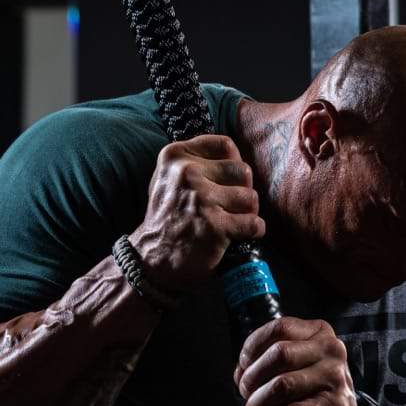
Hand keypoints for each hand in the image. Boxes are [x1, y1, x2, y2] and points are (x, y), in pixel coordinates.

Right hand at [130, 135, 264, 290]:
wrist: (151, 259)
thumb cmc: (167, 216)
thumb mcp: (169, 177)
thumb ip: (197, 159)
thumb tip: (235, 155)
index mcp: (175, 156)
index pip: (226, 146)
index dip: (233, 164)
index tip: (226, 181)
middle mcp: (187, 173)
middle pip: (243, 171)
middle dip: (242, 191)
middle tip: (229, 206)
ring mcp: (202, 200)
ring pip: (251, 198)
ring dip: (247, 213)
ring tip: (231, 221)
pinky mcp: (215, 226)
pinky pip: (254, 223)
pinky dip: (253, 231)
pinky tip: (240, 235)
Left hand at [233, 316, 370, 405]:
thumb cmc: (314, 392)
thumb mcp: (298, 366)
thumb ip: (269, 361)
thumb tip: (241, 373)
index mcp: (320, 333)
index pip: (279, 327)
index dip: (253, 346)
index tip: (243, 366)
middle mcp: (331, 351)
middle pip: (279, 354)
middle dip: (252, 377)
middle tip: (245, 393)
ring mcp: (336, 378)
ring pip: (282, 384)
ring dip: (258, 402)